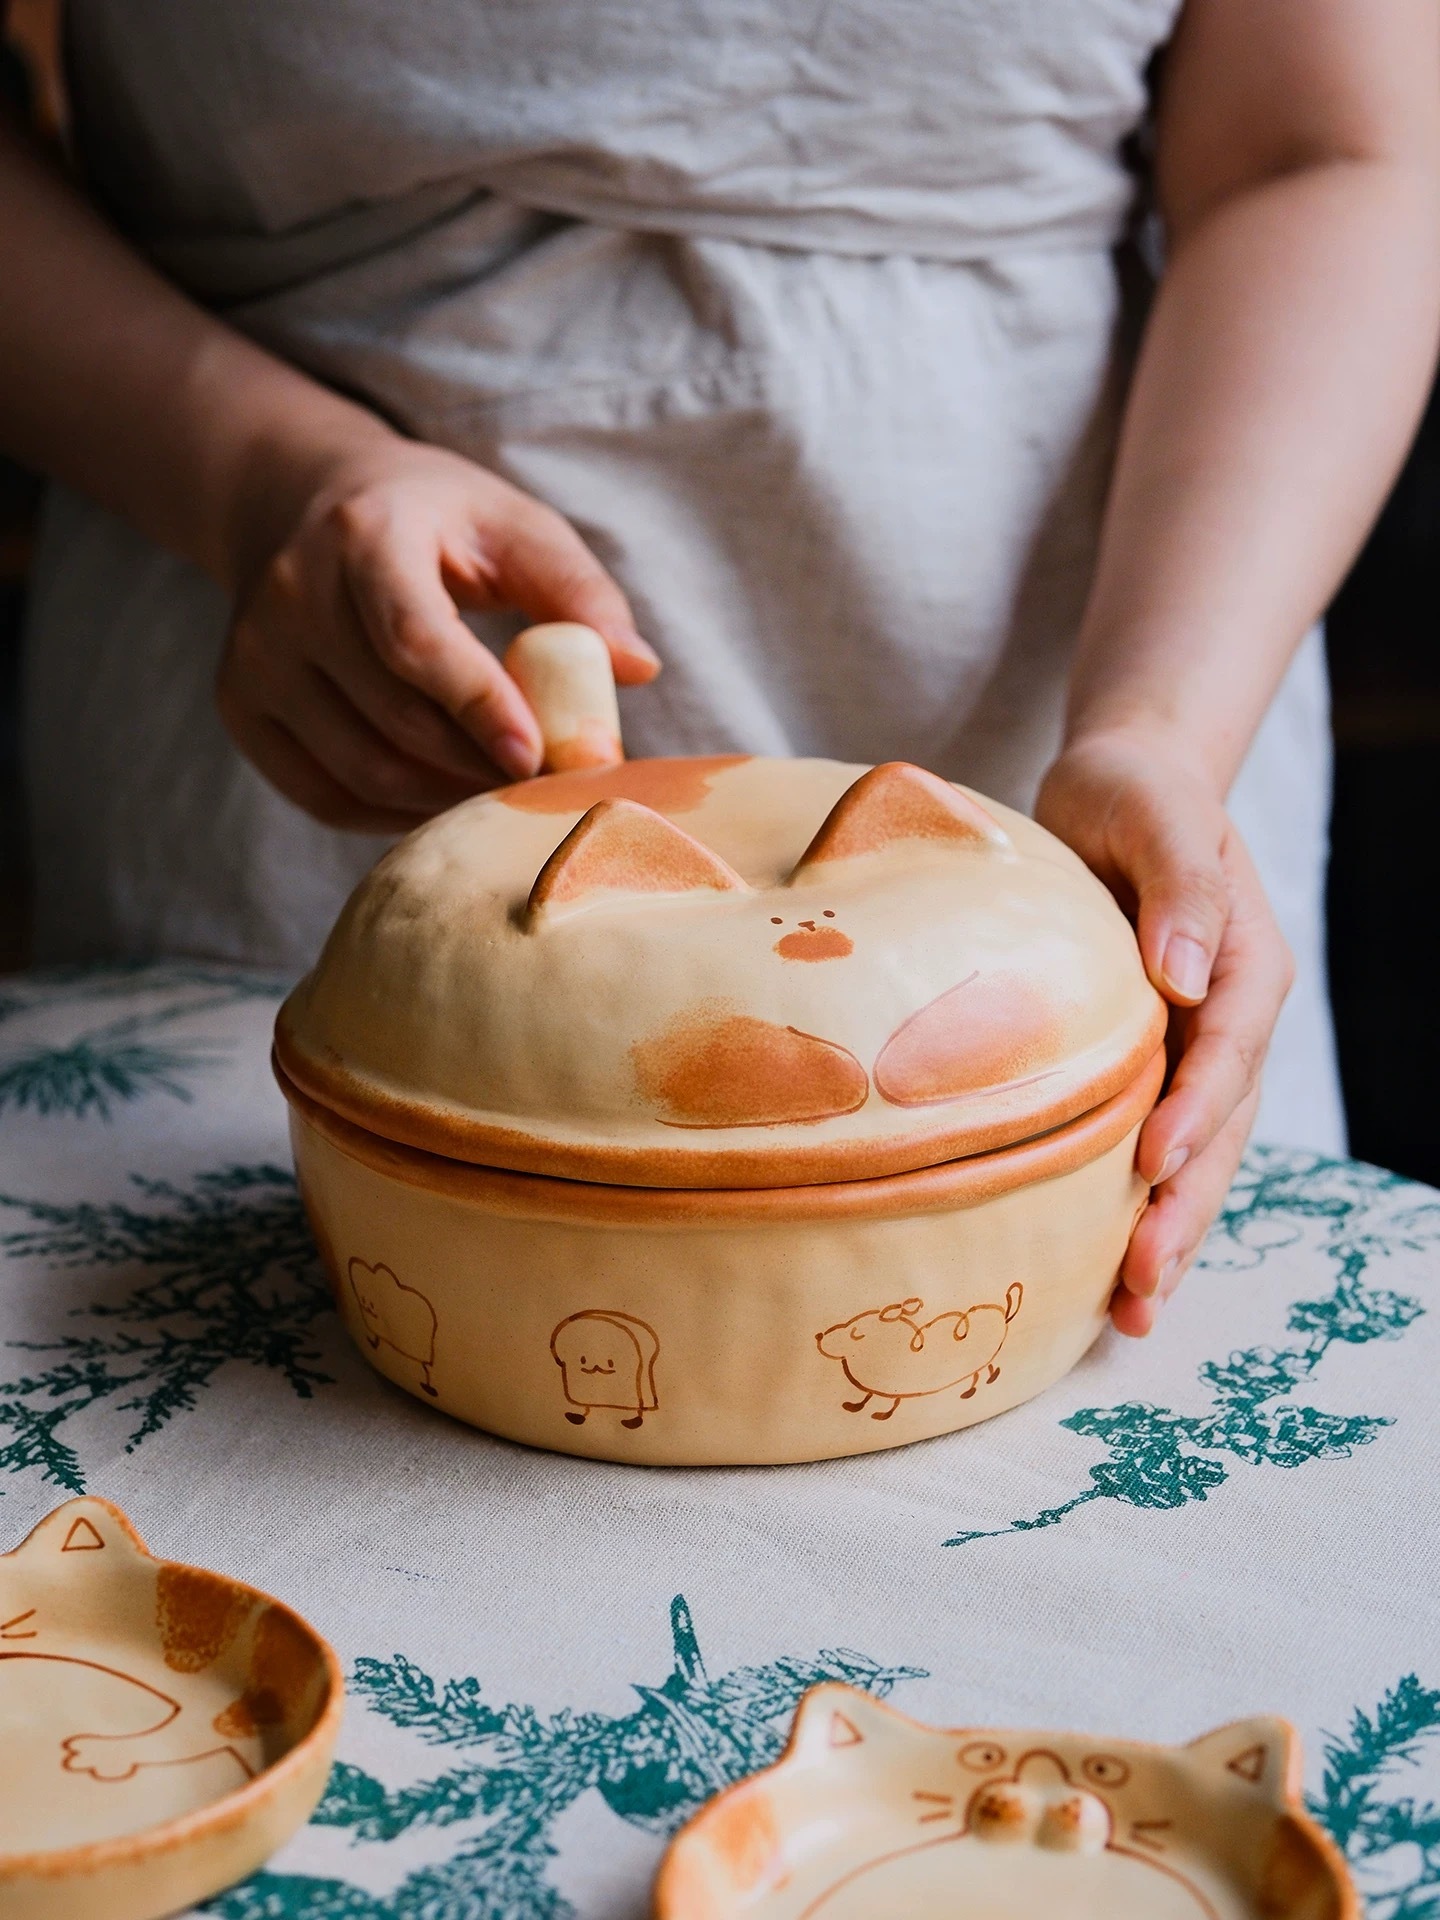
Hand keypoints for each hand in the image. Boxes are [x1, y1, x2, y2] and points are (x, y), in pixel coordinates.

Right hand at [216, 431, 659, 831]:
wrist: (303, 501)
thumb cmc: (434, 521)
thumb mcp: (511, 524)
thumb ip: (578, 591)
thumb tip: (637, 668)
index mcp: (363, 536)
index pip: (415, 639)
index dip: (479, 706)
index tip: (539, 758)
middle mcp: (291, 595)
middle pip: (394, 718)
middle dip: (481, 767)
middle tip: (550, 790)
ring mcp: (253, 657)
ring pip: (361, 769)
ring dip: (444, 801)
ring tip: (506, 796)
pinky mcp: (240, 706)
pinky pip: (323, 794)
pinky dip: (391, 816)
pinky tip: (443, 802)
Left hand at [1035, 729, 1293, 1335]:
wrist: (1119, 792)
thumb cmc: (1134, 794)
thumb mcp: (1155, 813)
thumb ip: (1178, 885)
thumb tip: (1187, 973)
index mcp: (1245, 963)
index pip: (1228, 1047)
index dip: (1195, 1108)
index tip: (1152, 1162)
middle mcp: (1229, 1020)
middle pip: (1218, 1128)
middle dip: (1184, 1209)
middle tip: (1140, 1283)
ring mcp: (1193, 1053)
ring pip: (1192, 1158)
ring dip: (1167, 1234)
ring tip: (1130, 1315)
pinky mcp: (1148, 1070)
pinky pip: (1150, 1147)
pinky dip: (1134, 1212)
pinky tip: (1102, 1278)